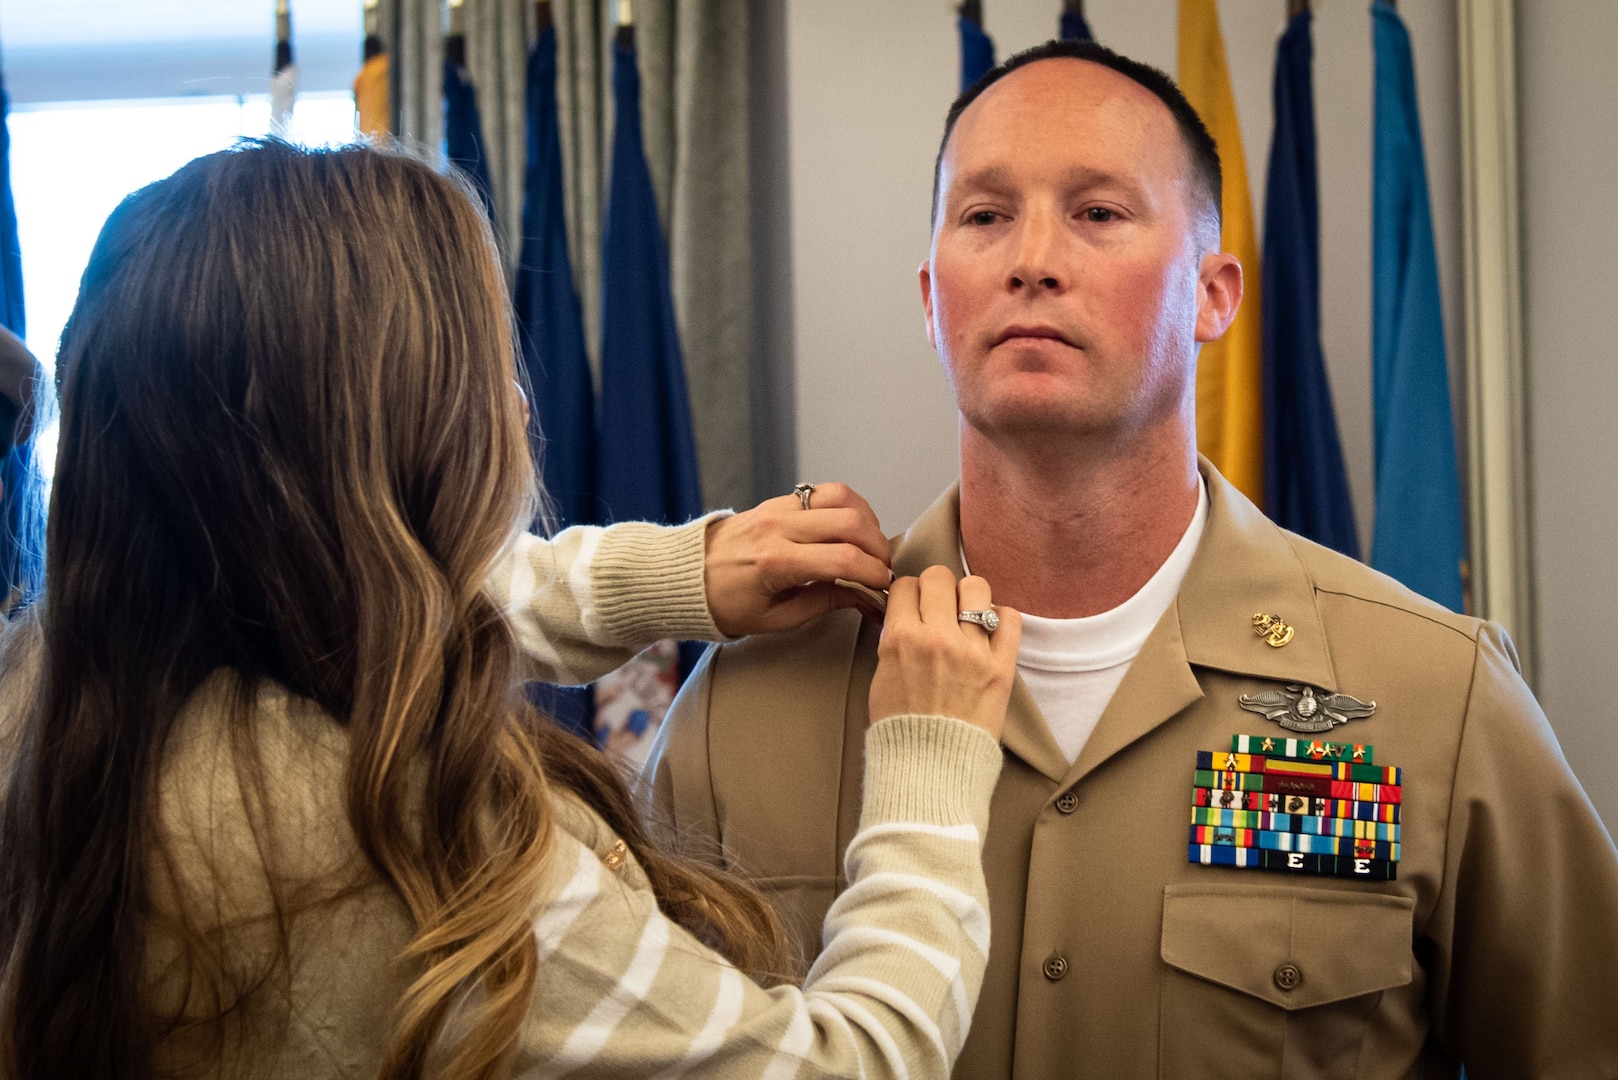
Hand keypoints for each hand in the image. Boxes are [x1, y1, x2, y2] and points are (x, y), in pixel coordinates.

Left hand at [704, 482, 891, 636]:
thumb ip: (824, 604)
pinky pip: (825, 492)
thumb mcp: (775, 619)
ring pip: (842, 498)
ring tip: (871, 547)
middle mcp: (778, 528)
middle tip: (881, 569)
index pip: (843, 560)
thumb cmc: (725, 604)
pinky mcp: (778, 500)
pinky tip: (853, 528)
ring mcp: (778, 508)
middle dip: (878, 548)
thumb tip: (864, 597)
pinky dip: (849, 507)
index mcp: (775, 563)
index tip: (883, 587)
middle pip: (850, 524)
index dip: (873, 573)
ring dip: (868, 521)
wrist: (685, 576)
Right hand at [868, 565, 1020, 738]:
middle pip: (939, 577)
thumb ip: (894, 640)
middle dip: (936, 588)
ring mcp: (972, 651)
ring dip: (970, 596)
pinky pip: (1010, 619)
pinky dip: (1001, 618)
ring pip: (976, 588)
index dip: (909, 593)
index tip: (914, 604)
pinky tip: (991, 629)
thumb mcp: (881, 677)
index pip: (906, 585)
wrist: (930, 769)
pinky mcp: (1001, 668)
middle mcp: (937, 638)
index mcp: (901, 639)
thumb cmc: (901, 729)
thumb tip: (907, 615)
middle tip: (939, 606)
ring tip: (967, 614)